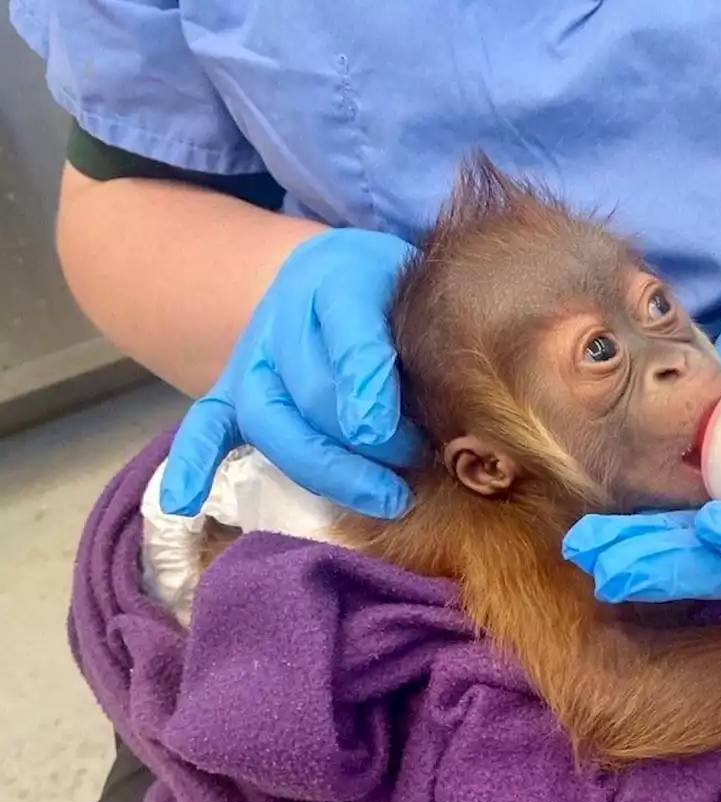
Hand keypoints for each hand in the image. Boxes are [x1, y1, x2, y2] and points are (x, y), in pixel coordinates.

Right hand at [159, 228, 422, 518]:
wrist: (338, 276)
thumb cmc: (394, 294)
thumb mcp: (420, 295)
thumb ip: (427, 341)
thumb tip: (434, 420)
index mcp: (338, 278)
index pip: (348, 330)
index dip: (366, 384)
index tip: (386, 430)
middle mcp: (285, 318)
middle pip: (308, 390)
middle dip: (360, 442)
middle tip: (412, 467)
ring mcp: (253, 360)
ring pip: (269, 418)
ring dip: (322, 466)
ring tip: (382, 497)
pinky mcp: (233, 393)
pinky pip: (204, 426)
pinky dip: (191, 464)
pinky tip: (183, 503)